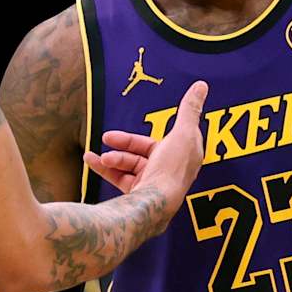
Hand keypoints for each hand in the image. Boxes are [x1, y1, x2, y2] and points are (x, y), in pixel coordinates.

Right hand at [85, 80, 208, 210]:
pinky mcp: (139, 196)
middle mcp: (169, 171)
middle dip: (123, 145)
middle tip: (107, 138)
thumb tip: (201, 85)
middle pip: (143, 152)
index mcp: (184, 157)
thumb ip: (190, 109)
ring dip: (112, 158)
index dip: (149, 131)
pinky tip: (90, 160)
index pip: (165, 140)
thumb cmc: (172, 171)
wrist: (154, 206)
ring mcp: (153, 185)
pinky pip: (119, 178)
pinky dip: (104, 169)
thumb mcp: (183, 133)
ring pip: (129, 166)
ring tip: (97, 157)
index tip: (138, 123)